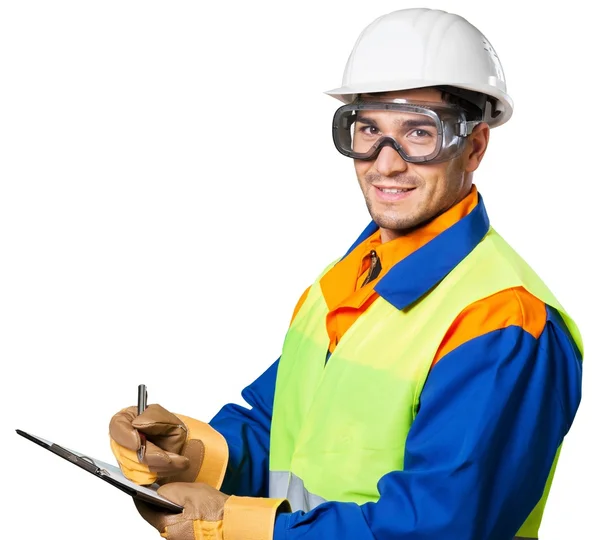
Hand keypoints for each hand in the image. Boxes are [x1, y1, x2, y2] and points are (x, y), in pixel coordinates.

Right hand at [109, 404, 227, 487]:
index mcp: (127, 419)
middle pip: (126, 452)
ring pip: (135, 468)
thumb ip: (152, 417)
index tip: (138, 443)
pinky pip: (142, 479)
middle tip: (170, 457)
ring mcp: (126, 458)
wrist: (183, 446)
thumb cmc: (174, 430)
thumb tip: (137, 423)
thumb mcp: (168, 418)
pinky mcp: (133, 474)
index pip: (116, 426)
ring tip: (178, 461)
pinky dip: (160, 474)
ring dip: (159, 466)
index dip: (125, 436)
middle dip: (152, 456)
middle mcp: (123, 440)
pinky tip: (171, 467)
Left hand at [134, 482, 290, 539]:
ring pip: (167, 517)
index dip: (139, 494)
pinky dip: (178, 511)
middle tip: (157, 483)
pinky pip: (178, 521)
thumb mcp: (190, 492)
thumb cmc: (215, 510)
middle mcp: (170, 536)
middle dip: (155, 499)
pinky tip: (185, 501)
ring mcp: (179, 536)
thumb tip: (157, 490)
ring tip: (173, 490)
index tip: (136, 483)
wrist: (235, 522)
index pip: (144, 508)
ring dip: (168, 505)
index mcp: (166, 526)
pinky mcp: (189, 535)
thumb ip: (170, 490)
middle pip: (155, 514)